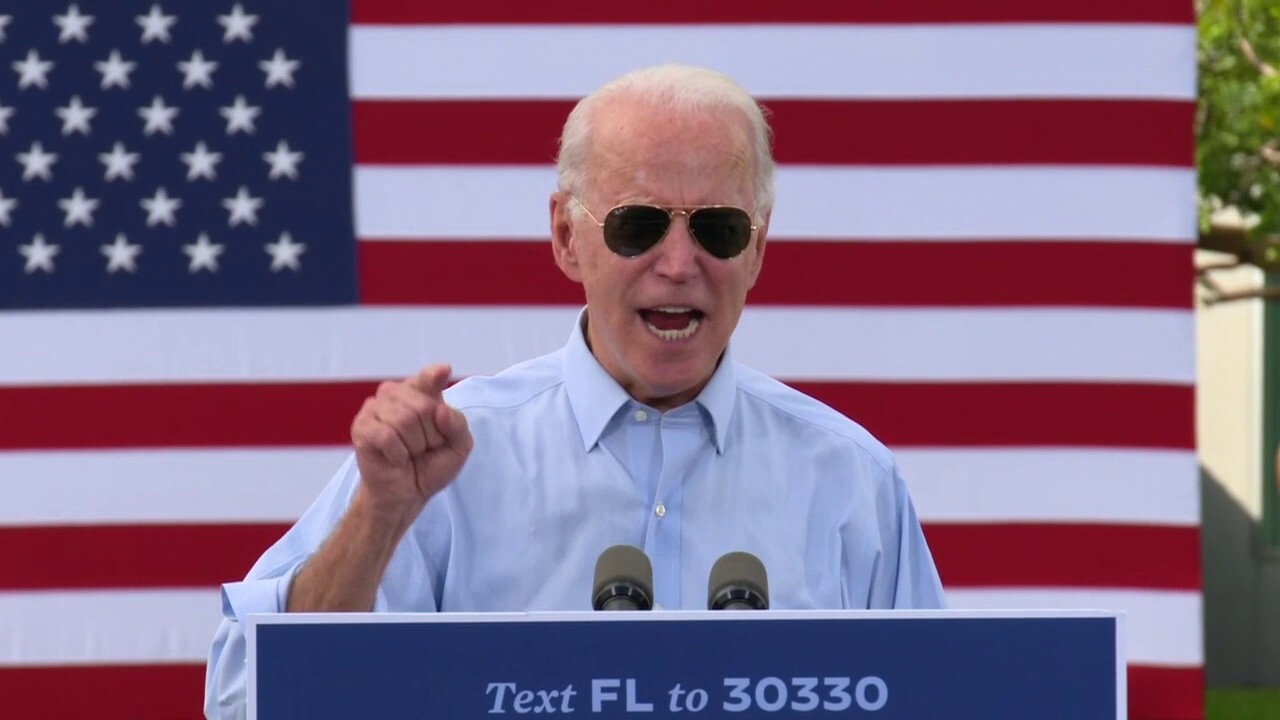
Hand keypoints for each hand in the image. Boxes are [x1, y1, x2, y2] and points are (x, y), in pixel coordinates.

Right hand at [350, 364, 472, 517]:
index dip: (433, 377)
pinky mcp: (361, 427)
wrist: (407, 494)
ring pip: (405, 420)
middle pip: (424, 406)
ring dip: (414, 447)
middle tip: (423, 449)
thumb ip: (457, 425)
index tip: (442, 372)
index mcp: (420, 392)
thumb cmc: (430, 465)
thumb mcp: (458, 447)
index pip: (428, 378)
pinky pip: (387, 435)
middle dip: (431, 436)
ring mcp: (375, 408)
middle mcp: (395, 394)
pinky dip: (398, 454)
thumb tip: (440, 409)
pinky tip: (396, 459)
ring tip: (409, 454)